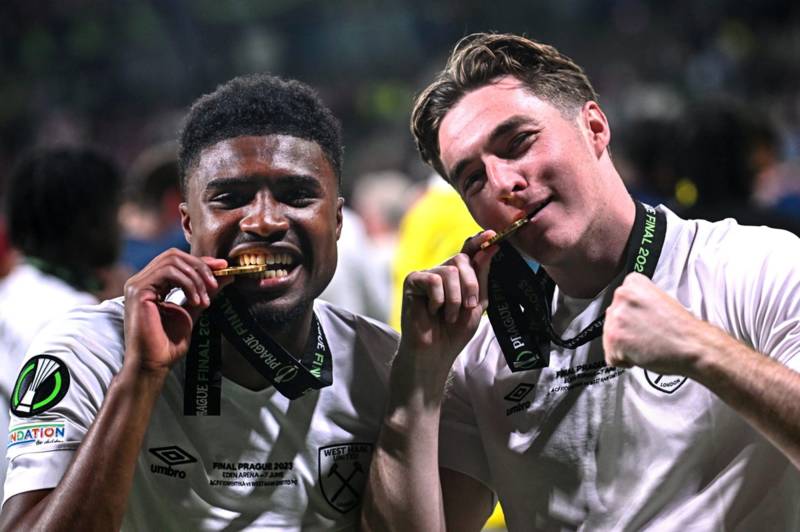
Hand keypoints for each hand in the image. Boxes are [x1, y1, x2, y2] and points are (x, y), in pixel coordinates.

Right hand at [122, 249, 232, 375]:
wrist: (155, 364)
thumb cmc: (168, 344)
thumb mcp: (194, 311)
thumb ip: (206, 292)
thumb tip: (227, 275)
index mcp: (152, 284)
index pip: (177, 261)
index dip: (201, 262)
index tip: (223, 268)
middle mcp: (142, 281)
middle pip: (174, 256)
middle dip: (200, 267)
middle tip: (216, 284)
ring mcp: (137, 284)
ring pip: (172, 261)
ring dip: (196, 278)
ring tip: (204, 300)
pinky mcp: (138, 291)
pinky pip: (168, 273)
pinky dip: (187, 284)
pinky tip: (196, 301)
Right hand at [399, 231, 498, 376]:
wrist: (435, 353)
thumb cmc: (455, 332)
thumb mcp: (477, 304)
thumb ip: (482, 277)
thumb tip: (490, 248)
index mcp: (459, 276)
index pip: (469, 251)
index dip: (479, 241)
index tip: (493, 234)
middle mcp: (442, 271)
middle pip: (461, 259)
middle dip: (470, 284)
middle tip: (469, 306)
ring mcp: (426, 275)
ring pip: (449, 271)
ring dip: (455, 298)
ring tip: (448, 315)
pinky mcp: (412, 281)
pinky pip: (432, 279)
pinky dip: (439, 299)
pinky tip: (433, 311)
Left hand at [603, 272, 715, 376]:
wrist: (693, 346)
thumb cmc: (682, 328)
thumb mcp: (659, 300)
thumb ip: (638, 302)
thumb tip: (628, 314)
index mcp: (632, 283)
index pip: (619, 302)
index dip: (633, 316)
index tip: (645, 321)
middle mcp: (621, 296)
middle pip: (612, 319)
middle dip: (626, 330)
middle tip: (648, 334)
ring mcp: (616, 317)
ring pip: (609, 338)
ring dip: (625, 346)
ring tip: (647, 343)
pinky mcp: (614, 339)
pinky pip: (611, 357)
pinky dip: (624, 361)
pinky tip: (642, 354)